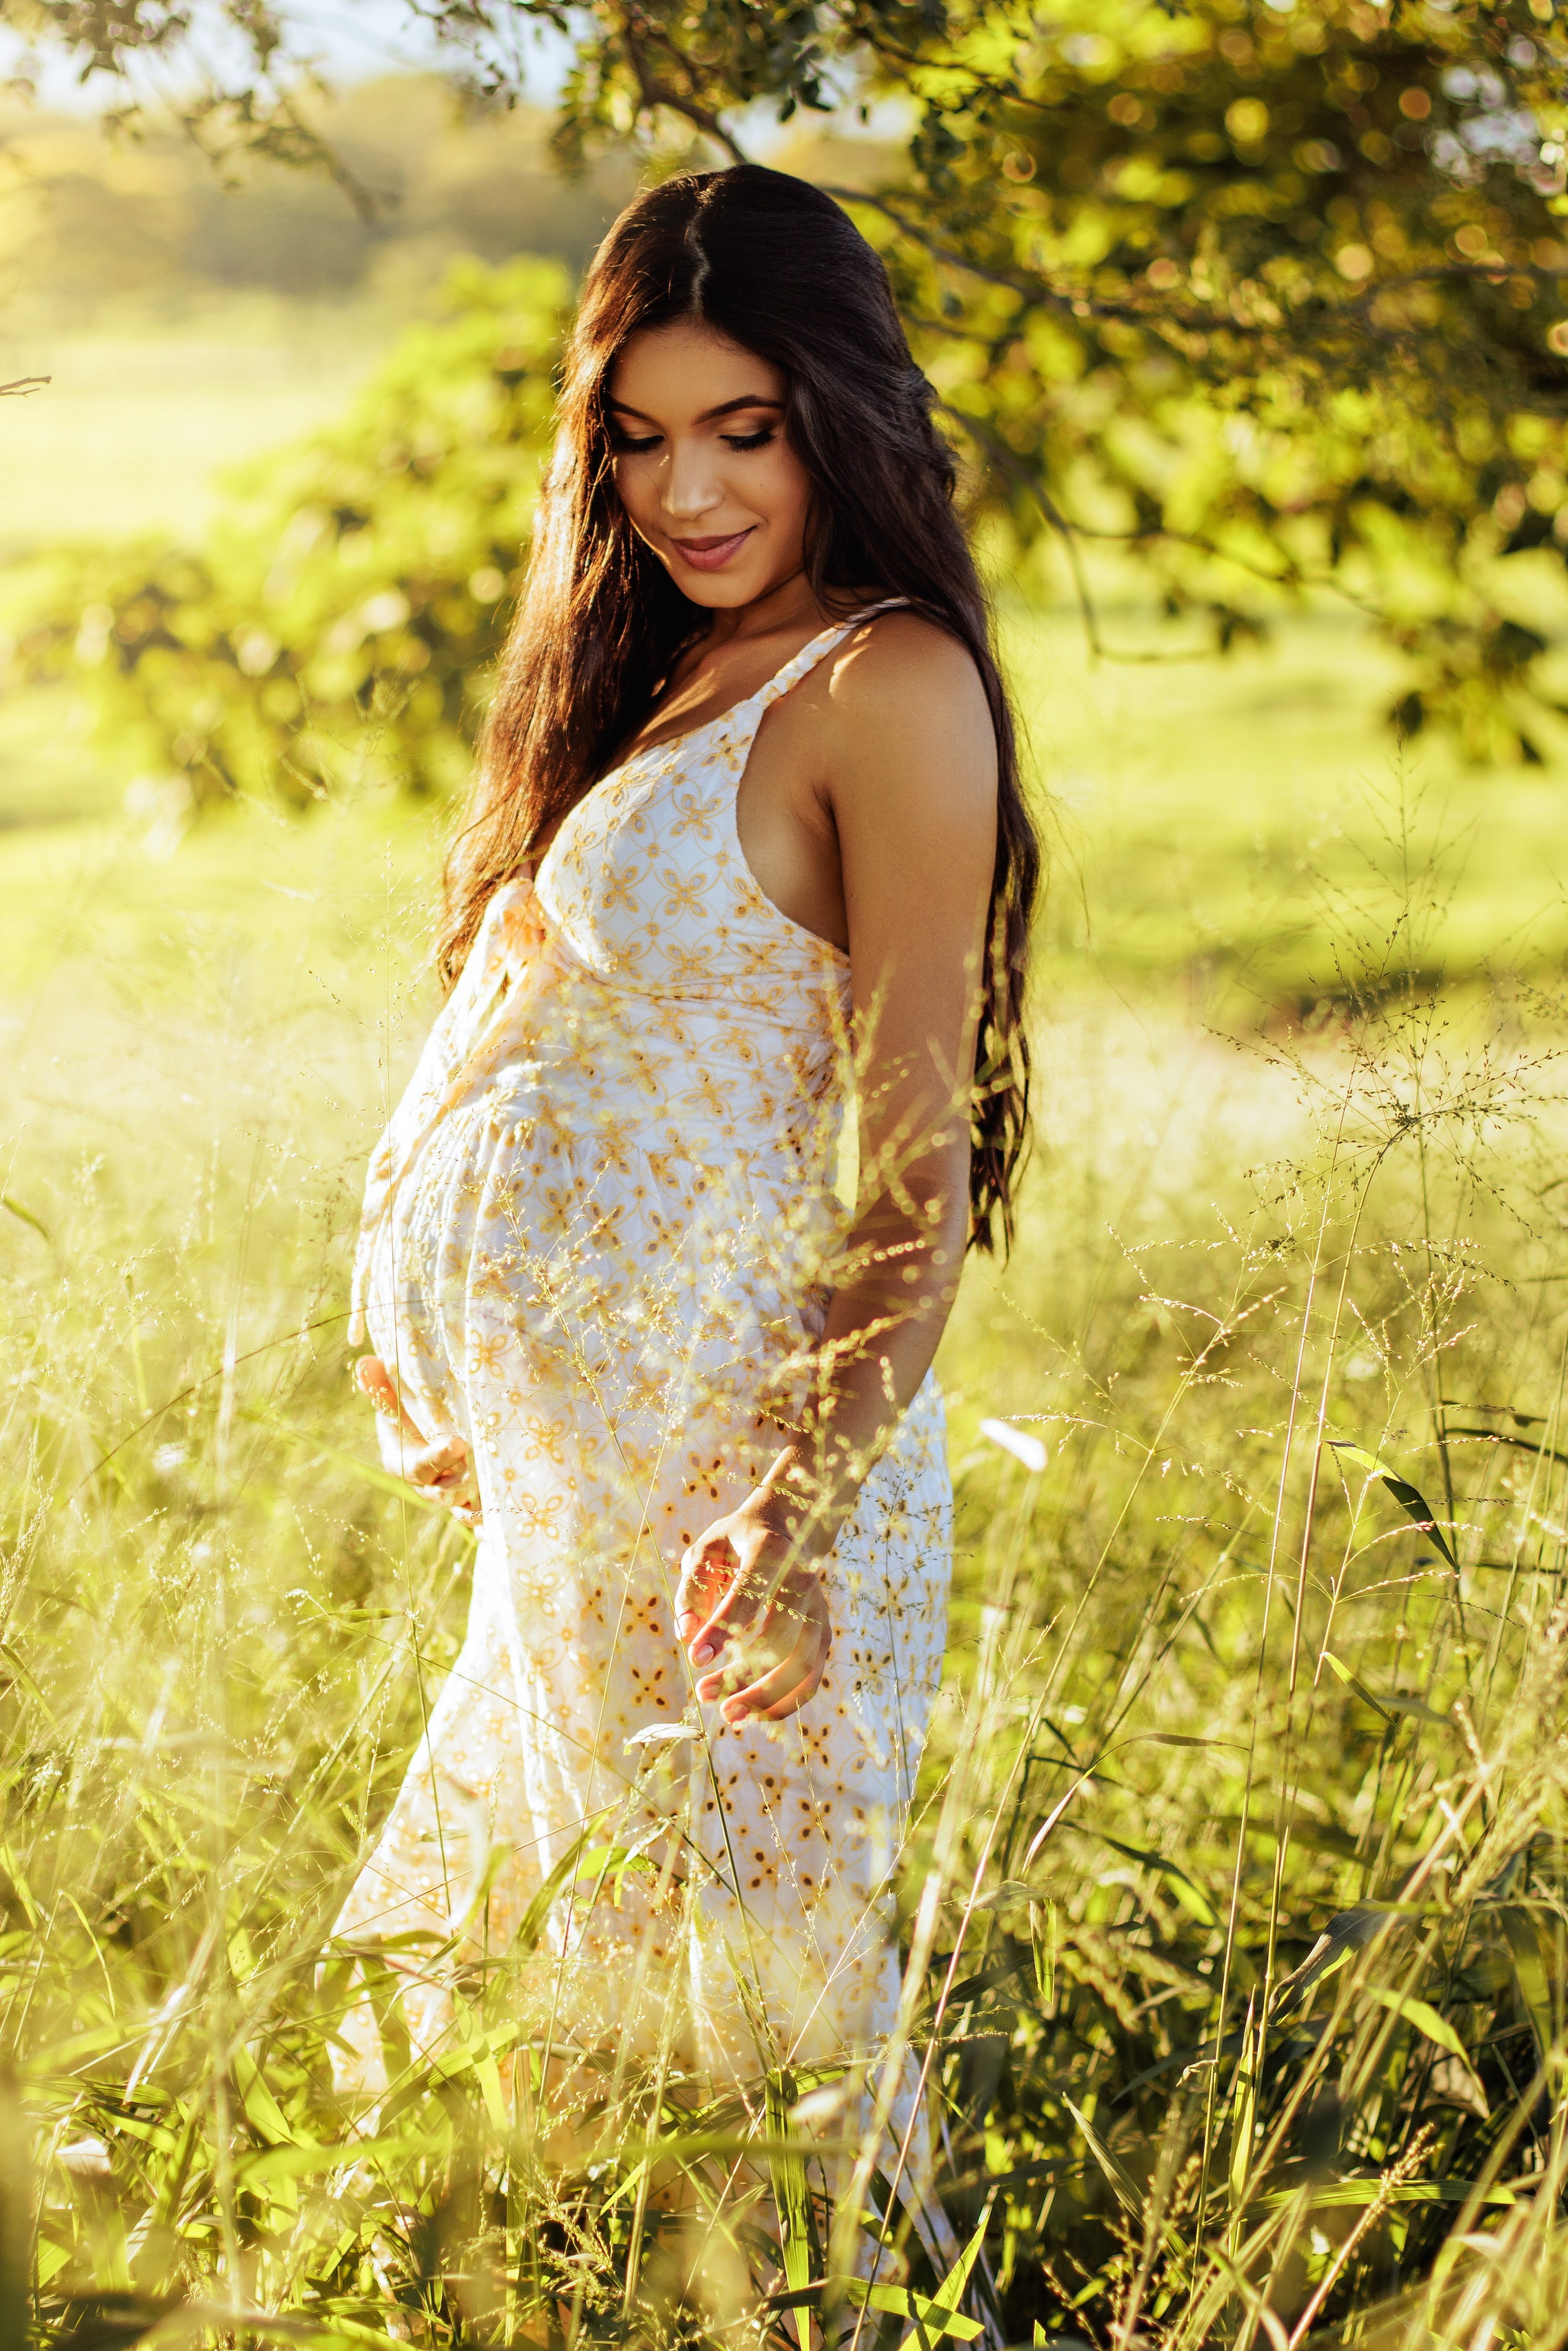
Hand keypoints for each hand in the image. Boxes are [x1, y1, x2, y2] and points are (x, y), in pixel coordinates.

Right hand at [354, 1356, 478, 1524]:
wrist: (424, 1433)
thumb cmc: (406, 1415)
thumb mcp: (393, 1402)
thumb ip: (381, 1387)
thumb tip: (366, 1363)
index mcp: (401, 1461)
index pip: (419, 1465)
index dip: (438, 1457)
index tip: (458, 1442)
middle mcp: (423, 1483)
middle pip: (440, 1491)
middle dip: (458, 1483)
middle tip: (477, 1471)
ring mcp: (444, 1493)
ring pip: (458, 1506)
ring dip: (473, 1502)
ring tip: (491, 1496)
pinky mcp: (464, 1499)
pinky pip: (473, 1514)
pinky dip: (483, 1517)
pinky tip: (496, 1518)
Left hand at [675, 1491, 831, 1725]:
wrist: (787, 1527)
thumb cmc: (736, 1543)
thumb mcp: (706, 1552)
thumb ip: (693, 1590)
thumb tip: (687, 1636)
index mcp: (770, 1552)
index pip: (748, 1596)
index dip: (722, 1630)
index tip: (695, 1659)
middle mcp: (803, 1581)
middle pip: (782, 1639)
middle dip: (743, 1674)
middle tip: (703, 1694)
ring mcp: (819, 1610)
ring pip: (802, 1666)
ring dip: (765, 1697)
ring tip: (728, 1715)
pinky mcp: (823, 1634)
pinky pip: (811, 1679)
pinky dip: (784, 1703)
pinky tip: (752, 1714)